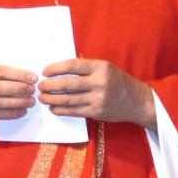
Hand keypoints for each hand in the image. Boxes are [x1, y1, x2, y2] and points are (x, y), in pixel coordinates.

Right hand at [0, 62, 36, 133]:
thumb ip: (3, 75)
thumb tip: (29, 78)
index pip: (1, 71)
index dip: (19, 75)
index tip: (33, 78)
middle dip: (19, 89)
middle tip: (32, 90)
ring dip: (18, 102)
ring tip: (30, 102)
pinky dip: (11, 113)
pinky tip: (22, 111)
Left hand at [38, 58, 155, 127]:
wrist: (136, 101)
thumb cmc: (117, 81)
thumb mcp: (105, 68)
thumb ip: (86, 67)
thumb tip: (60, 68)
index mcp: (101, 67)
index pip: (72, 66)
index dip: (55, 68)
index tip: (44, 72)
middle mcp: (99, 82)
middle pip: (67, 84)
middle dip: (49, 86)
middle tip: (40, 86)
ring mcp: (98, 99)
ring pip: (67, 99)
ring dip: (51, 99)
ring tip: (42, 98)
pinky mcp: (96, 112)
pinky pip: (73, 111)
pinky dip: (60, 110)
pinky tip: (53, 108)